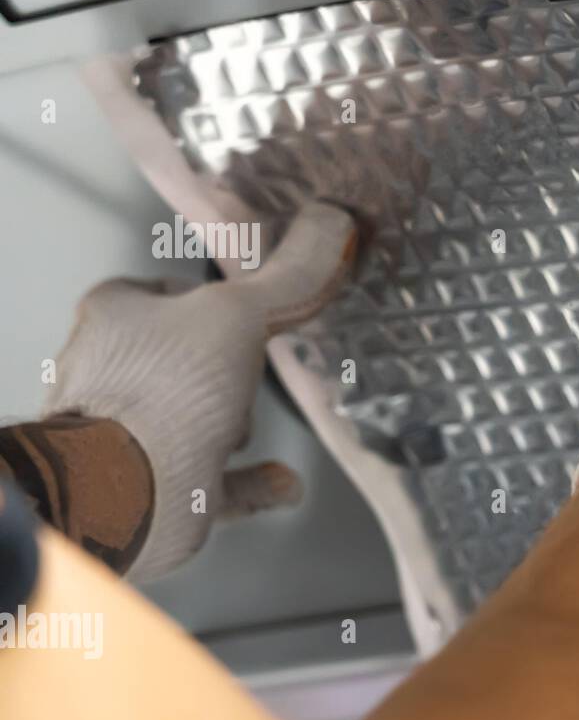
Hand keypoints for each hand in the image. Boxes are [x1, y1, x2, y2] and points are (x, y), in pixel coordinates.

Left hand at [44, 201, 356, 580]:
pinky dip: (250, 482)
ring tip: (249, 429)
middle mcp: (108, 373)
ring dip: (230, 428)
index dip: (211, 300)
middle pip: (179, 360)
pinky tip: (283, 481)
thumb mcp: (239, 314)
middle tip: (249, 373)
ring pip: (189, 421)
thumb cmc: (167, 390)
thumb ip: (286, 280)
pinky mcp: (147, 489)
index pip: (163, 291)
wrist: (130, 487)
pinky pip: (211, 482)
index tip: (250, 311)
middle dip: (223, 373)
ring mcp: (123, 435)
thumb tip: (330, 229)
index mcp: (112, 317)